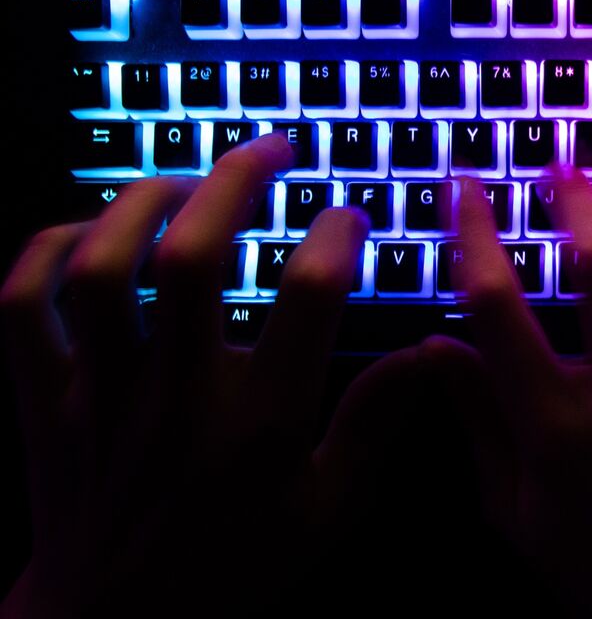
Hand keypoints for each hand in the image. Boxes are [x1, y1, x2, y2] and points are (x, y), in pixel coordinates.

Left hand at [0, 135, 442, 615]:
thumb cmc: (230, 568)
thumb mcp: (326, 512)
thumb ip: (374, 427)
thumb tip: (427, 354)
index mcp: (257, 421)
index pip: (306, 297)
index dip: (335, 236)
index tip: (348, 217)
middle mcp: (177, 393)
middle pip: (194, 256)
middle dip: (238, 182)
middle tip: (272, 147)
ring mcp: (100, 391)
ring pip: (103, 268)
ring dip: (143, 202)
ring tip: (186, 178)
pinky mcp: (45, 398)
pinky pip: (23, 306)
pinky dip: (48, 250)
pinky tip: (90, 229)